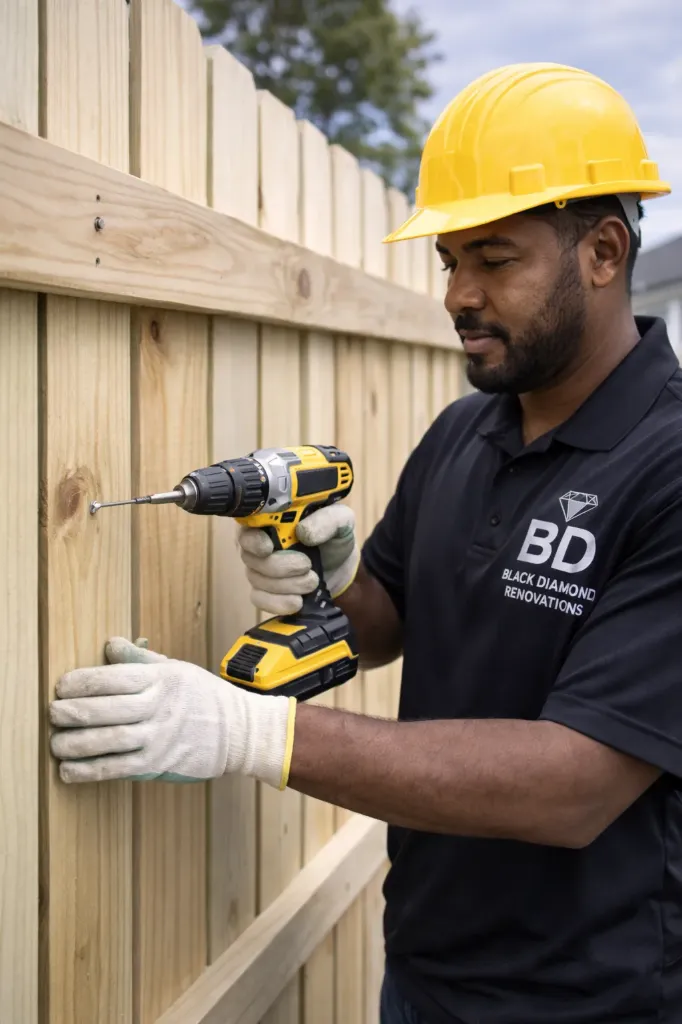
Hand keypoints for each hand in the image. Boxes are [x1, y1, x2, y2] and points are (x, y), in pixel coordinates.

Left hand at [49, 637, 294, 786]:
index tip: (61, 687)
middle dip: (71, 712)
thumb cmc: (205, 697)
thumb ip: (140, 660)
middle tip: (52, 714)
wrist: (240, 731)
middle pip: (104, 709)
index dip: (80, 683)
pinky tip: (70, 771)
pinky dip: (89, 770)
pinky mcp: (159, 763)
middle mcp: (158, 706)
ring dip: (74, 743)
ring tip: (55, 743)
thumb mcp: (177, 669)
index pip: (111, 677)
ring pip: (107, 740)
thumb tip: (110, 644)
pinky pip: (117, 768)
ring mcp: (158, 737)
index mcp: (161, 678)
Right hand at [238, 503, 358, 615]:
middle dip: (280, 566)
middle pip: (250, 557)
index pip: (246, 526)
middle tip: (306, 566)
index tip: (268, 548)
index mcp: (270, 519)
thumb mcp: (340, 521)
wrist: (341, 568)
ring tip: (312, 581)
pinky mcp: (264, 591)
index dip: (253, 540)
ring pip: (257, 579)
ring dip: (287, 585)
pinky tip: (298, 601)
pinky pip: (259, 599)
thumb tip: (303, 532)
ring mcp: (258, 568)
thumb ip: (325, 520)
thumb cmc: (334, 538)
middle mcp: (258, 542)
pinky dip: (279, 602)